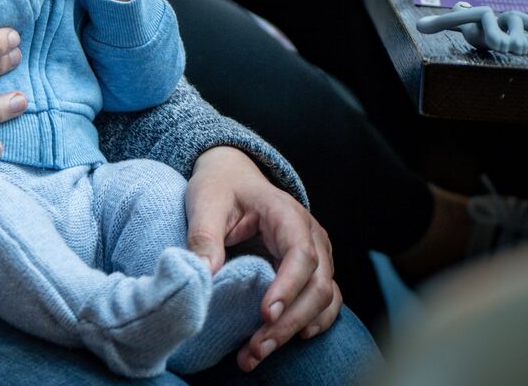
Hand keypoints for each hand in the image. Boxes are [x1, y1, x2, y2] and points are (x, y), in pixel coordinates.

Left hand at [185, 146, 341, 371]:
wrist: (233, 176)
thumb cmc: (220, 187)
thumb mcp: (205, 202)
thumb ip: (204, 236)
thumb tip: (203, 274)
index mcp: (286, 214)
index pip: (300, 254)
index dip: (287, 287)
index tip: (264, 314)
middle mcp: (310, 235)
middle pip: (317, 284)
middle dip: (289, 320)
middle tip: (256, 346)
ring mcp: (316, 254)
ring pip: (324, 298)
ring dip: (296, 328)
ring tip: (258, 352)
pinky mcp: (311, 270)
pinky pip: (325, 301)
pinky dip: (310, 323)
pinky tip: (287, 340)